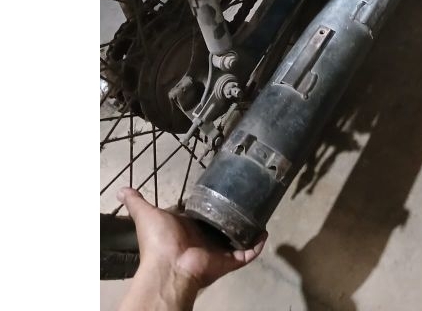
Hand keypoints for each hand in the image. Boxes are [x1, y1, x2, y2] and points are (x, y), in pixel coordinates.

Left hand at [117, 188, 266, 310]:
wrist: (169, 267)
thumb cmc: (160, 241)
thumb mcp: (147, 215)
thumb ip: (137, 202)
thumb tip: (122, 188)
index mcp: (189, 229)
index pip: (205, 216)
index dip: (215, 205)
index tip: (226, 191)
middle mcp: (205, 240)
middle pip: (223, 227)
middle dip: (235, 217)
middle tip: (248, 200)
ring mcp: (218, 251)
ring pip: (238, 240)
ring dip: (249, 229)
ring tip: (260, 214)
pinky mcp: (228, 260)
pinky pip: (246, 253)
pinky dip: (257, 246)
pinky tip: (264, 233)